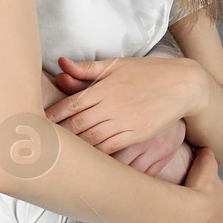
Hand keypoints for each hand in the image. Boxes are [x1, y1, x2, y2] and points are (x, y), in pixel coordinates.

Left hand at [45, 63, 191, 179]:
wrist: (183, 85)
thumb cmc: (149, 72)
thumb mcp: (117, 64)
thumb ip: (88, 68)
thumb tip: (63, 63)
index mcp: (104, 87)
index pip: (71, 104)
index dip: (54, 115)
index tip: (39, 122)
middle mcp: (112, 106)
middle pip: (78, 124)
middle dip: (59, 134)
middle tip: (42, 142)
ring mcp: (125, 122)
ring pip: (92, 139)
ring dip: (74, 147)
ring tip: (58, 153)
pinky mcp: (137, 135)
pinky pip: (111, 148)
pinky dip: (96, 155)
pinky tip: (85, 159)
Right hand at [176, 147, 222, 222]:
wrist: (188, 213)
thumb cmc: (199, 187)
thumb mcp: (206, 162)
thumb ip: (208, 154)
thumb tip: (206, 149)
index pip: (219, 192)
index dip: (208, 188)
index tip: (197, 186)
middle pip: (214, 212)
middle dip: (204, 208)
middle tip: (188, 200)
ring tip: (182, 217)